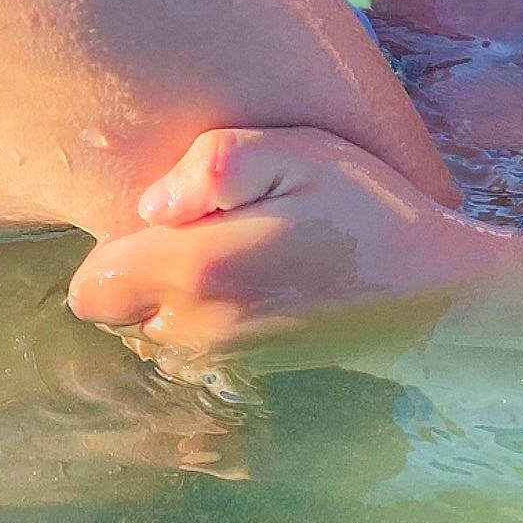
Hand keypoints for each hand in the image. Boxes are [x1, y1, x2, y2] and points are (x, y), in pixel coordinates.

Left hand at [67, 127, 510, 359]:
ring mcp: (222, 359)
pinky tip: (263, 271)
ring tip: (241, 240)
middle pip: (118, 308)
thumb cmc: (364, 209)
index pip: (93, 284)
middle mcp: (196, 330)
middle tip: (211, 220)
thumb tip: (152, 204)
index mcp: (196, 273)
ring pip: (154, 326)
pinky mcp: (248, 371)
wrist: (430, 293)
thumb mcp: (297, 152)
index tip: (167, 211)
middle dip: (144, 263)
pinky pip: (195, 340)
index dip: (118, 240)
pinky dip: (210, 310)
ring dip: (175, 288)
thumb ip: (212, 166)